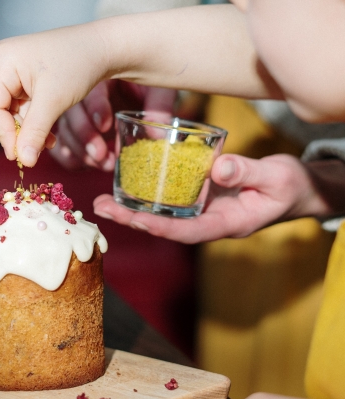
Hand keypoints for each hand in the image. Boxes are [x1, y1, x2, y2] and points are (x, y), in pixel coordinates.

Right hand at [0, 24, 111, 165]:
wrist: (101, 47)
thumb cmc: (78, 65)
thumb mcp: (54, 102)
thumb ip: (34, 132)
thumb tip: (24, 161)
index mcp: (1, 60)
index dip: (3, 133)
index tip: (20, 156)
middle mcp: (0, 61)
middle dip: (17, 131)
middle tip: (34, 152)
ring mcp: (10, 68)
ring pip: (9, 110)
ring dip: (28, 129)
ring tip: (49, 141)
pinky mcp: (22, 76)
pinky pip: (20, 105)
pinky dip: (33, 120)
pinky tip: (49, 131)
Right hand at [51, 82, 176, 171]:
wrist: (148, 87)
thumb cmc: (153, 79)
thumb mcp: (160, 87)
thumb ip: (159, 106)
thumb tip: (156, 135)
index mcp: (103, 72)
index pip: (92, 87)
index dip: (96, 107)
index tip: (105, 126)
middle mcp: (83, 88)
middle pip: (70, 109)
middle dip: (84, 135)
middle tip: (100, 155)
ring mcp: (76, 109)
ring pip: (63, 129)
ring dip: (79, 151)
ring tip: (104, 164)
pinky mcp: (75, 127)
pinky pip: (62, 142)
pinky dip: (69, 157)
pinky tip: (87, 165)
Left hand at [93, 154, 343, 241]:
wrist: (298, 188)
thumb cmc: (291, 185)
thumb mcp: (276, 176)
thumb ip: (248, 172)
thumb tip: (217, 167)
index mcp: (228, 223)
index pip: (189, 231)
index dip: (161, 227)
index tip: (136, 221)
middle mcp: (210, 220)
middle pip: (166, 225)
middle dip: (133, 219)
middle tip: (100, 207)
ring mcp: (205, 209)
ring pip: (164, 213)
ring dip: (133, 208)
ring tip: (101, 200)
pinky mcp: (203, 195)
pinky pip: (172, 198)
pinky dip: (149, 193)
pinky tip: (128, 182)